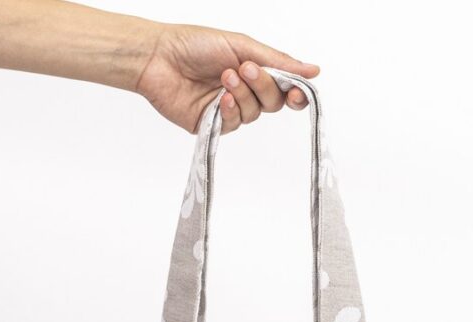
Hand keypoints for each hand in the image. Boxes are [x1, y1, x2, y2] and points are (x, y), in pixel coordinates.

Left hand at [134, 24, 318, 133]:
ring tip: (224, 76)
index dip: (296, 94)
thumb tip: (313, 70)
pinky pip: (233, 124)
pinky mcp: (211, 124)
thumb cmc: (195, 45)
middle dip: (264, 86)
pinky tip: (219, 98)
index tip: (299, 93)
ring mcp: (228, 109)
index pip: (285, 88)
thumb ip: (278, 61)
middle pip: (273, 102)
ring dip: (243, 94)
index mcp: (254, 71)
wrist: (159, 57)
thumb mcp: (242, 46)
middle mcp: (243, 92)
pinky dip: (230, 110)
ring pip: (254, 114)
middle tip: (246, 69)